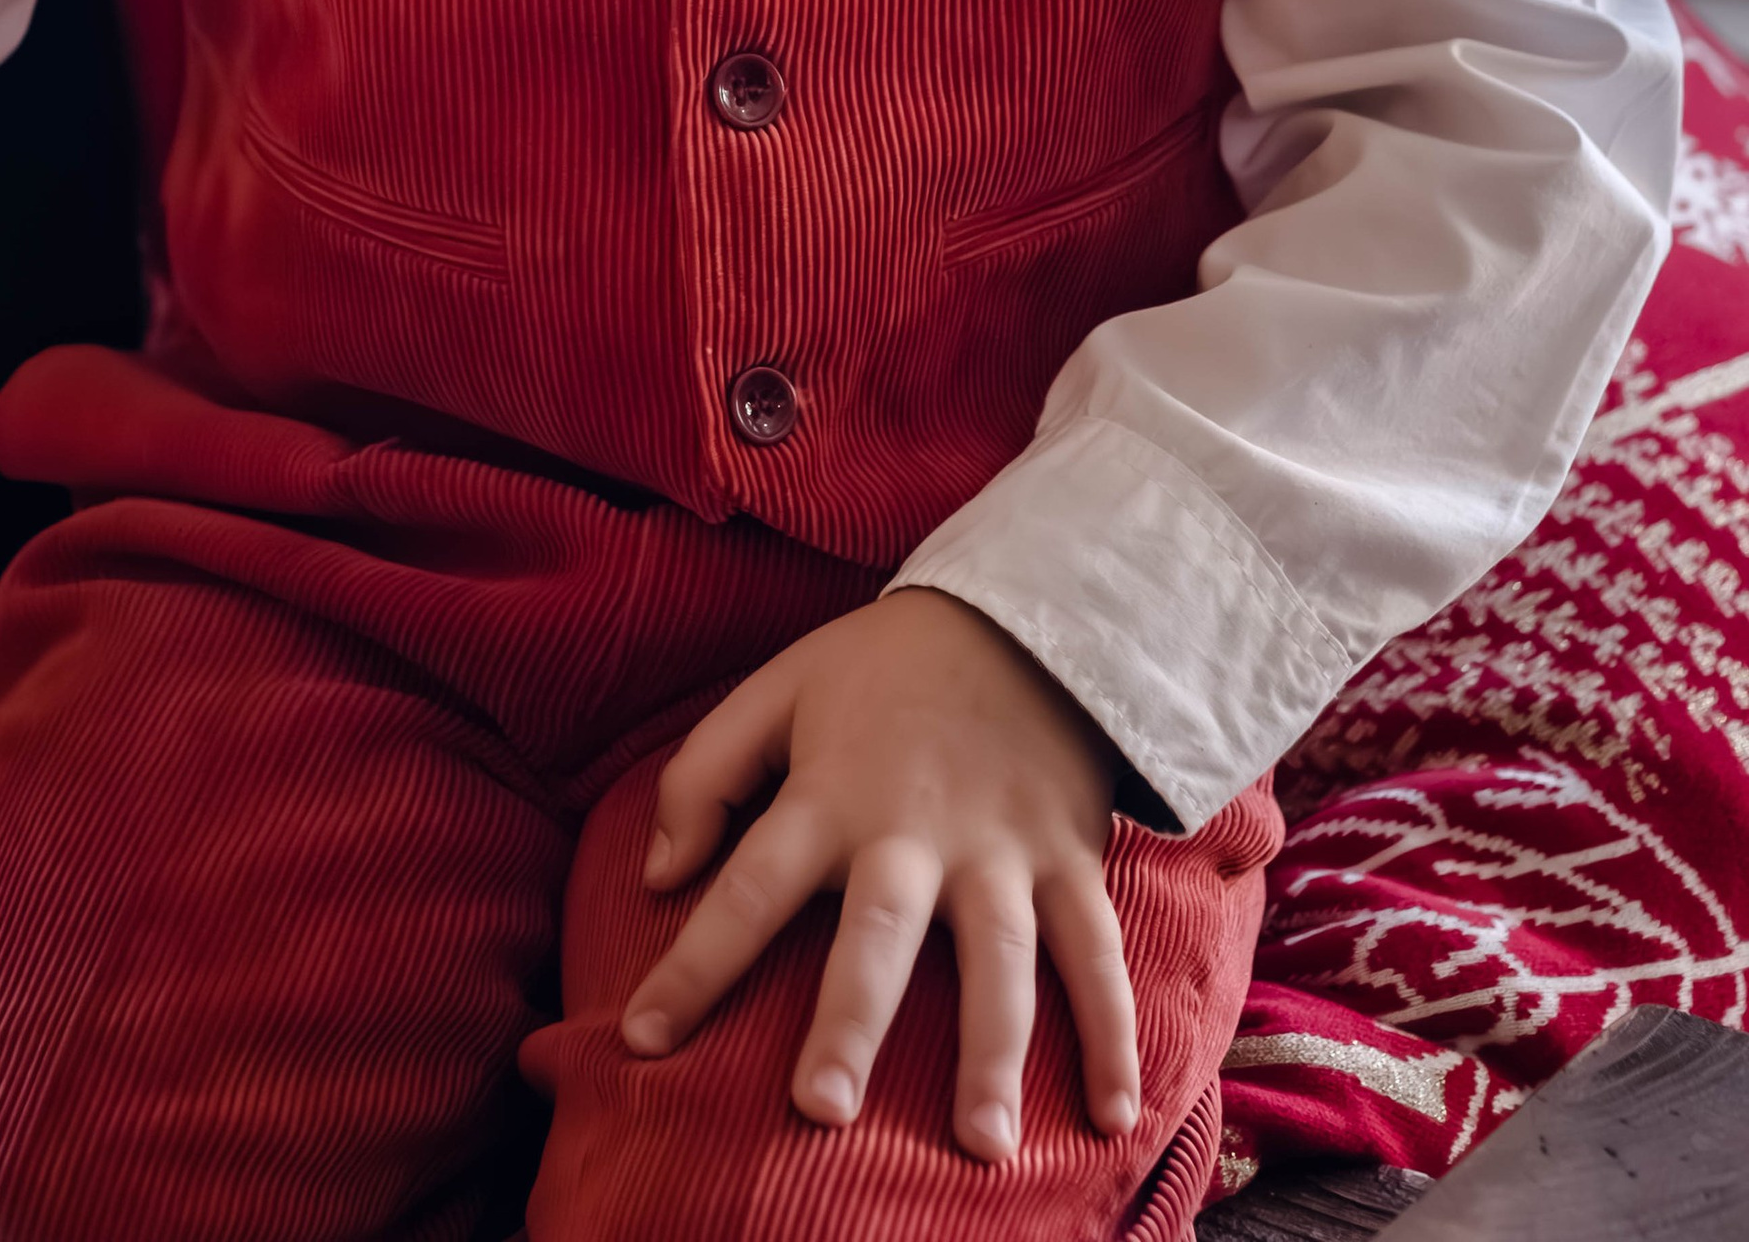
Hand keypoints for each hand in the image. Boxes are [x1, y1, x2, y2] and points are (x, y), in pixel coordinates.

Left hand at [621, 589, 1137, 1159]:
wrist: (1020, 611)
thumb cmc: (879, 670)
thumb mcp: (777, 691)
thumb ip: (704, 775)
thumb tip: (657, 877)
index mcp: (831, 792)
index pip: (749, 886)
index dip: (694, 963)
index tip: (643, 1040)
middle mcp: (914, 830)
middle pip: (877, 933)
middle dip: (849, 1020)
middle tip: (822, 1109)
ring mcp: (1001, 850)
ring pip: (1000, 959)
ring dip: (991, 1052)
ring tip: (980, 1145)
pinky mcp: (1068, 858)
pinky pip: (1098, 954)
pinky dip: (1113, 1033)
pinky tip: (1111, 1114)